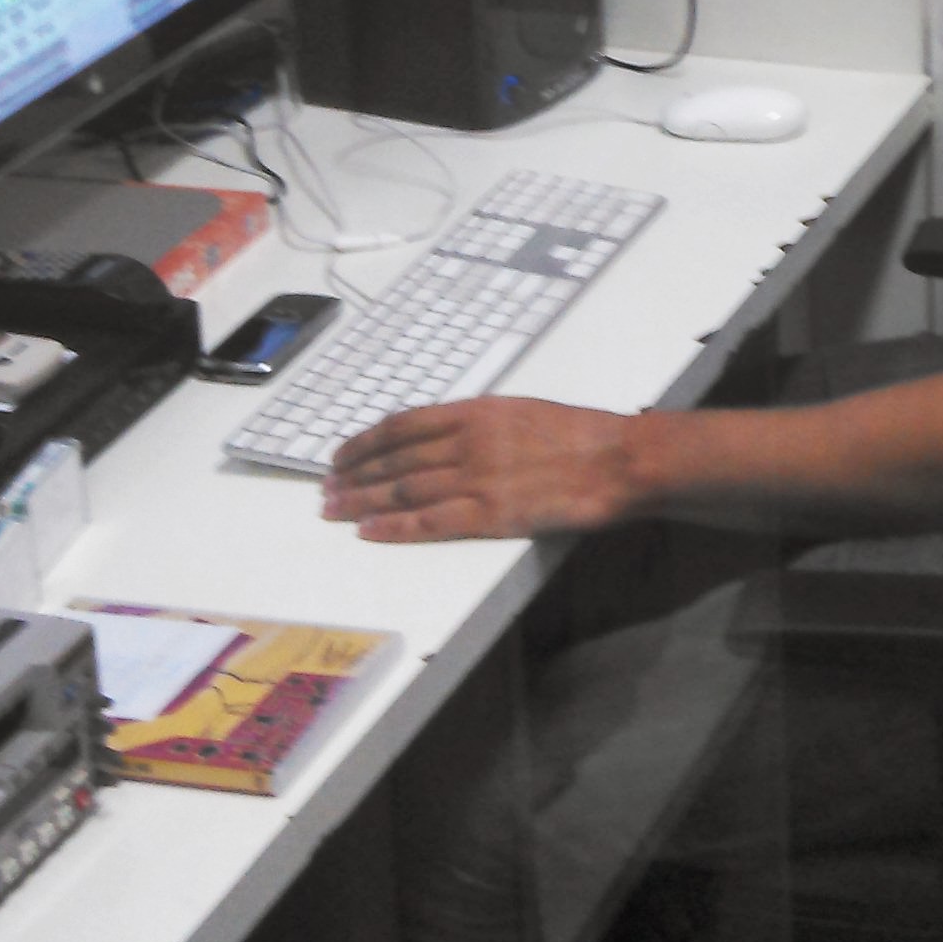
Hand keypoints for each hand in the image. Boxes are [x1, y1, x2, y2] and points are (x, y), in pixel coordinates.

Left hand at [320, 397, 643, 543]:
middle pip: (395, 459)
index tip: (341, 454)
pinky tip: (368, 531)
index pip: (403, 424)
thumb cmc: (582, 432)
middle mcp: (468, 441)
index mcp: (477, 410)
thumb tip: (447, 436)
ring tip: (333, 509)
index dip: (366, 441)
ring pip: (404, 489)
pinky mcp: (490, 514)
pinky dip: (394, 526)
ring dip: (362, 500)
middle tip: (325, 488)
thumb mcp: (525, 410)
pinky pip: (430, 521)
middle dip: (354, 474)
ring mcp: (477, 478)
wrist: (617, 459)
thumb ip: (484, 423)